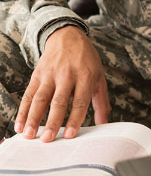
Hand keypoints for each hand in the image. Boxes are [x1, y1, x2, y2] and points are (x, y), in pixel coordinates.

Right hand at [15, 26, 110, 141]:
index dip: (74, 119)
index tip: (69, 136)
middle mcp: (67, 75)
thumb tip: (104, 126)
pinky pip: (29, 94)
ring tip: (29, 135)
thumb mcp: (100, 79)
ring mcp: (50, 74)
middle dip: (51, 122)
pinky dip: (24, 110)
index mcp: (86, 77)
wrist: (67, 36)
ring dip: (33, 118)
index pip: (79, 102)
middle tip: (47, 139)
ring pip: (40, 98)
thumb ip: (101, 103)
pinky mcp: (37, 74)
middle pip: (58, 101)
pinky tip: (20, 124)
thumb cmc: (87, 61)